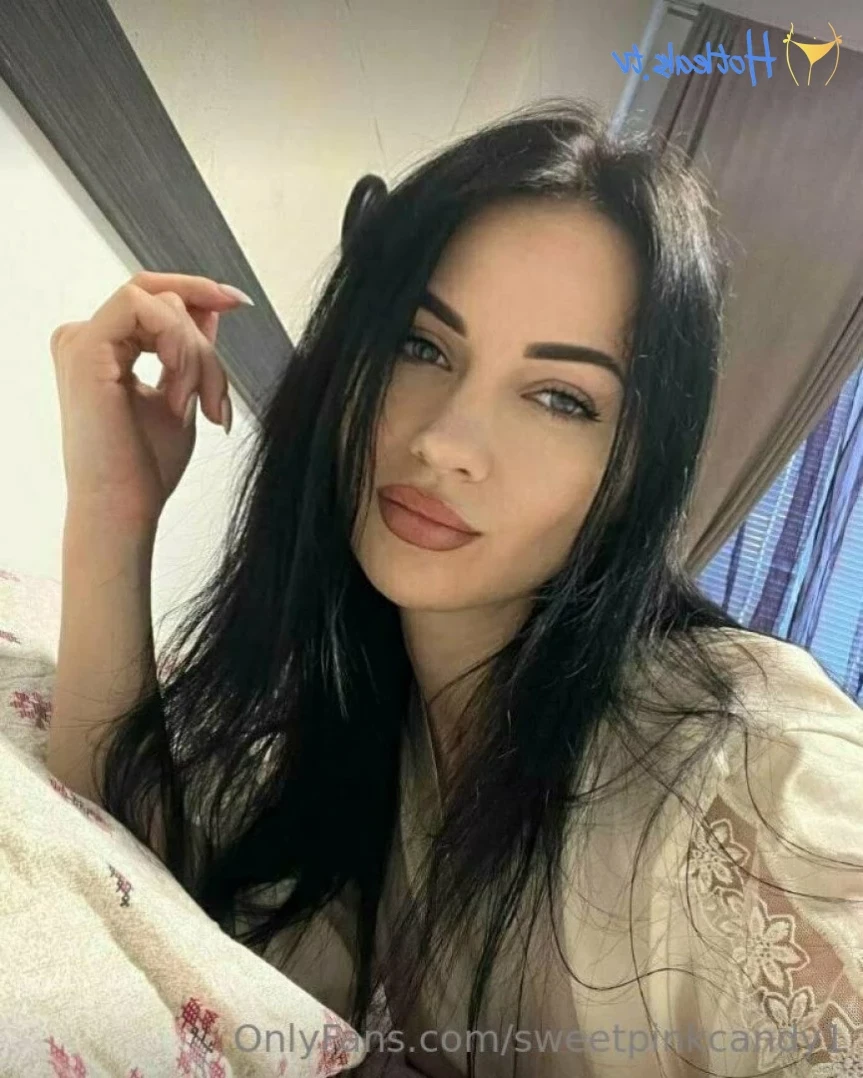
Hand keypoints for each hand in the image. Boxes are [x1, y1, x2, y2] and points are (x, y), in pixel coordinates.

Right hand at [50, 271, 251, 529]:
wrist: (126, 507)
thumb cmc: (147, 467)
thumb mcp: (182, 393)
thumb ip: (190, 349)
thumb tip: (211, 307)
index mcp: (104, 349)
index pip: (154, 300)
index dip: (199, 291)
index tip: (240, 302)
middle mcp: (86, 339)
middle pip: (165, 302)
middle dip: (206, 347)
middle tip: (218, 401)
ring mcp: (81, 340)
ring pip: (161, 305)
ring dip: (196, 354)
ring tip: (197, 404)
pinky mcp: (84, 345)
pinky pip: (142, 306)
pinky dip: (176, 341)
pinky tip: (180, 385)